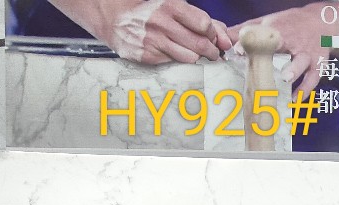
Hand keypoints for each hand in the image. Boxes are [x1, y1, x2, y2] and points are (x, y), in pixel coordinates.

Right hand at [96, 0, 233, 64]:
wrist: (113, 16)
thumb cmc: (149, 10)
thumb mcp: (173, 6)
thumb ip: (200, 20)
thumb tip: (226, 38)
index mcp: (169, 6)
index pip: (204, 25)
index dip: (211, 32)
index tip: (209, 35)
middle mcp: (161, 23)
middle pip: (200, 44)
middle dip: (211, 50)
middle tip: (211, 52)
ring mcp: (153, 41)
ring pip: (190, 57)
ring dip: (196, 57)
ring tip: (192, 51)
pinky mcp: (147, 56)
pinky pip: (174, 63)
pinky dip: (178, 60)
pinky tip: (172, 52)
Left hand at [230, 4, 329, 93]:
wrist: (323, 22)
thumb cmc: (292, 24)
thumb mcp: (271, 20)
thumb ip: (249, 28)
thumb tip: (226, 36)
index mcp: (279, 29)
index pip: (262, 34)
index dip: (250, 42)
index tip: (238, 52)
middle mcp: (294, 41)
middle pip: (282, 46)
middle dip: (271, 54)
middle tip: (261, 64)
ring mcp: (306, 54)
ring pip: (301, 61)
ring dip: (294, 69)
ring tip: (286, 78)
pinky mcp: (318, 65)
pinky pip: (312, 78)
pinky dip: (305, 90)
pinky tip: (295, 99)